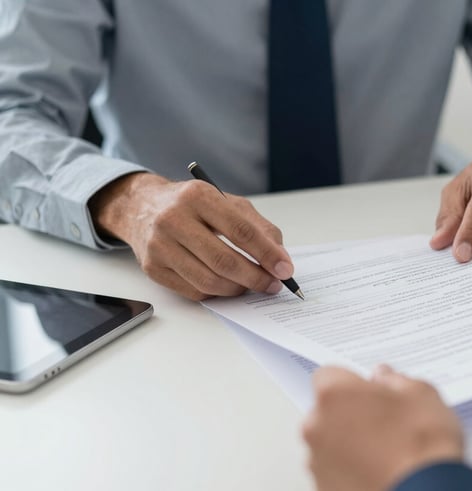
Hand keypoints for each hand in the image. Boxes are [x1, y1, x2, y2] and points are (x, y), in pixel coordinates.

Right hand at [89, 172, 293, 299]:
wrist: (142, 207)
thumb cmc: (193, 205)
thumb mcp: (228, 203)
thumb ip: (258, 227)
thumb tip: (280, 257)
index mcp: (198, 196)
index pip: (240, 230)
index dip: (267, 253)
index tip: (285, 269)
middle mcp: (174, 219)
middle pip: (224, 260)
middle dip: (256, 277)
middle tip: (273, 284)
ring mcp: (160, 246)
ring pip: (209, 280)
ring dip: (238, 289)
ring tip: (252, 285)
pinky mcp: (153, 268)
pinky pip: (194, 291)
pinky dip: (218, 293)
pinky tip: (229, 286)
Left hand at [303, 365, 463, 490]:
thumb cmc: (422, 444)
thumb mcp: (421, 394)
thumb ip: (395, 381)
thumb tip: (386, 379)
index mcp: (335, 394)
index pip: (330, 375)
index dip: (353, 383)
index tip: (372, 392)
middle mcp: (317, 426)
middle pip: (328, 412)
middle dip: (351, 414)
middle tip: (385, 423)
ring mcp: (317, 462)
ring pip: (329, 444)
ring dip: (350, 444)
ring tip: (387, 454)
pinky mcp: (325, 488)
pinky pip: (335, 472)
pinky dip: (351, 471)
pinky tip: (380, 472)